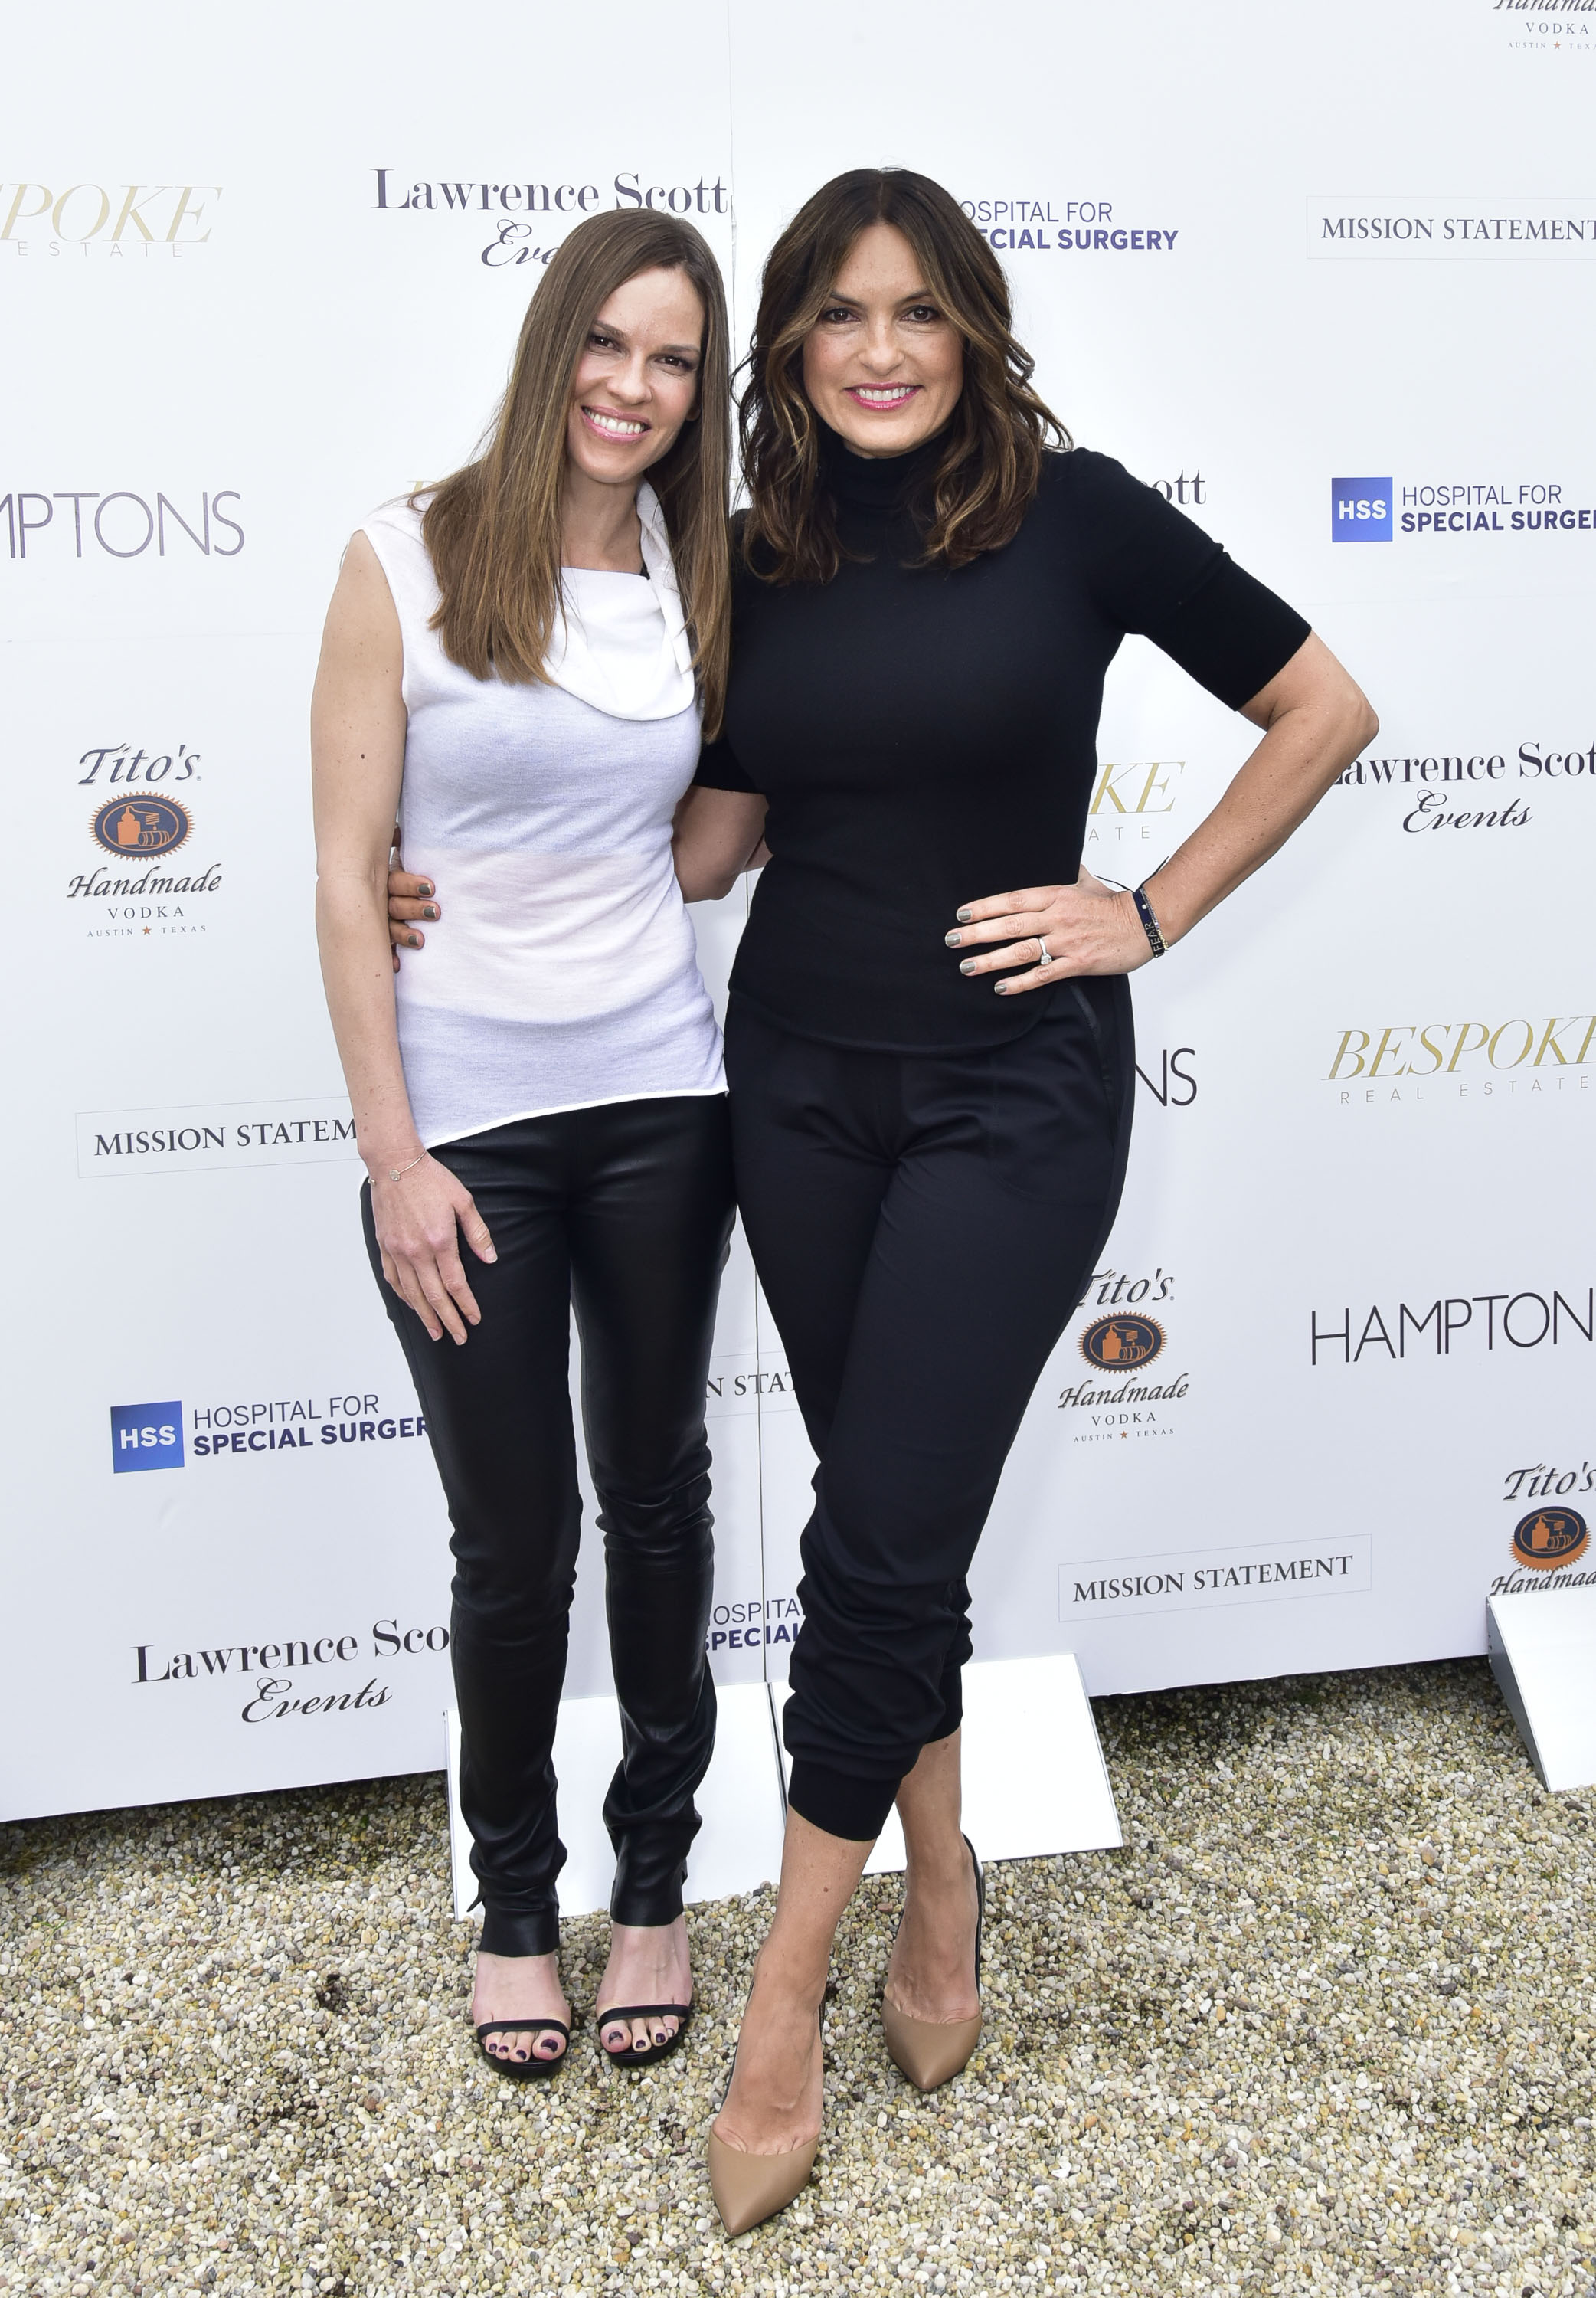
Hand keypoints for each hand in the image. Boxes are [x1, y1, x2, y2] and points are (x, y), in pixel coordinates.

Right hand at [369, 1153, 495, 1342]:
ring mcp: (397, 1250)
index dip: (466, 1305)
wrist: (395, 1163)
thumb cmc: (430, 1178)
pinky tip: (413, 1305)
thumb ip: (477, 1233)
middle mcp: (416, 1250)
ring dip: (425, 1315)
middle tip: (459, 1337)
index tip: (474, 1319)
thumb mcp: (463, 1201)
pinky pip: (393, 1279)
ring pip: (412, 1292)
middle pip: (434, 1296)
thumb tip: (490, 1259)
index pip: (455, 1283)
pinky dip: (404, 1296)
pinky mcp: (384, 1246)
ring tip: (436, 1332)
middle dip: (448, 1320)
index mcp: (439, 1240)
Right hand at [385, 826, 438, 971]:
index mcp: (385, 878)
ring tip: (421, 940)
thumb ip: (398, 845)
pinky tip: (398, 966)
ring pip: (388, 927)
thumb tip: (395, 830)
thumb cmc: (403, 875)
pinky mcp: (380, 940)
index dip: (411, 884)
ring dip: (403, 933)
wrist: (373, 890)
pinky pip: (383, 949)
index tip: (431, 887)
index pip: (395, 880)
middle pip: (393, 904)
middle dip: (413, 909)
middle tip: (435, 912)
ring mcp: (377, 921)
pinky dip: (391, 957)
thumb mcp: (405, 858)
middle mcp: (378, 899)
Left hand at [944, 867, 1151, 992]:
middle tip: (952, 940)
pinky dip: (1020, 982)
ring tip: (967, 966)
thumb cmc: (1116, 905)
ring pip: (1021, 951)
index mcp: (1057, 895)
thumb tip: (1061, 859)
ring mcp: (1066, 941)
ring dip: (991, 960)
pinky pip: (1043, 975)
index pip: (1013, 900)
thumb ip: (1068, 874)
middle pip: (1010, 925)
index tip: (962, 913)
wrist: (1145, 923)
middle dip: (977, 933)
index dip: (985, 907)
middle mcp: (1057, 917)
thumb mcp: (1088, 883)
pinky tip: (1000, 988)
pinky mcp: (1077, 962)